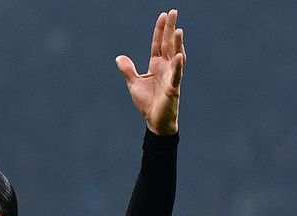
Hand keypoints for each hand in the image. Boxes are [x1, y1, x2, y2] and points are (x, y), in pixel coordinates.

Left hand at [116, 9, 185, 135]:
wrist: (155, 121)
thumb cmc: (147, 103)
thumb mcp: (134, 83)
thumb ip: (128, 70)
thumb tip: (119, 57)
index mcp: (157, 65)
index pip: (158, 44)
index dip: (160, 30)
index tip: (163, 15)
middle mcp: (166, 68)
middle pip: (168, 45)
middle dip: (170, 29)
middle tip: (173, 12)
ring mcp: (171, 77)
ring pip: (175, 56)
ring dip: (177, 44)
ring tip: (178, 29)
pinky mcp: (173, 88)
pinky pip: (176, 75)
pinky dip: (177, 65)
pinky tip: (177, 55)